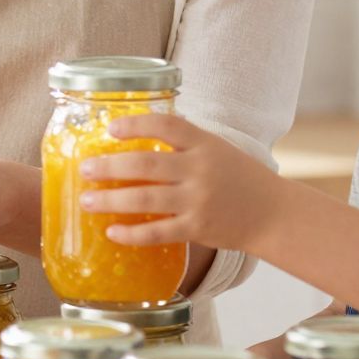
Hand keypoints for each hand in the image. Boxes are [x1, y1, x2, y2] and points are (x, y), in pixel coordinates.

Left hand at [79, 114, 283, 254]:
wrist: (273, 213)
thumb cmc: (241, 177)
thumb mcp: (218, 148)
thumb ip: (185, 141)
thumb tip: (142, 130)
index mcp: (205, 144)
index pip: (167, 125)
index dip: (136, 124)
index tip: (111, 129)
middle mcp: (200, 169)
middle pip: (146, 165)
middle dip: (109, 167)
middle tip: (84, 169)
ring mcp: (198, 201)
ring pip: (146, 200)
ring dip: (111, 200)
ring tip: (87, 200)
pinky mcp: (198, 229)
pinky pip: (157, 232)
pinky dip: (132, 233)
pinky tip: (112, 231)